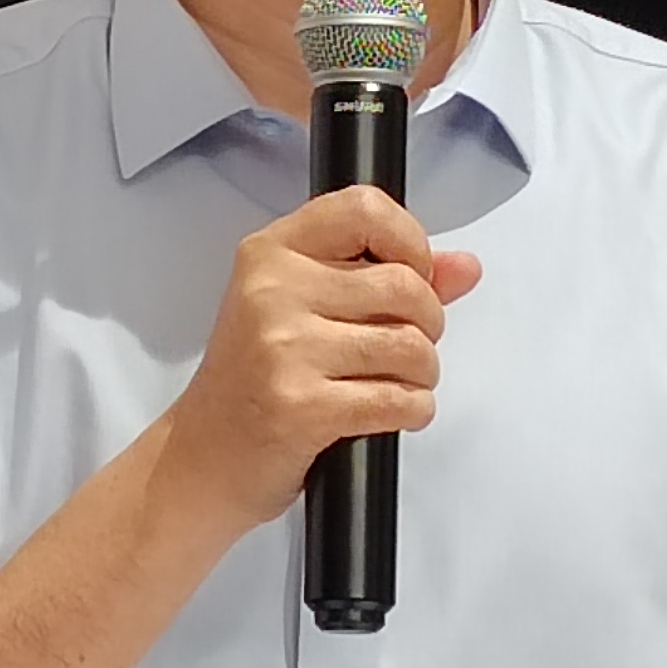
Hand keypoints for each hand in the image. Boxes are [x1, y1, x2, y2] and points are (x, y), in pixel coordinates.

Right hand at [149, 185, 483, 542]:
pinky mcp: (301, 406)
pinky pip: (399, 400)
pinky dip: (413, 410)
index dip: (410, 241)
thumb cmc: (254, 382)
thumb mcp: (301, 311)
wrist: (201, 459)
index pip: (364, 208)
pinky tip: (392, 412)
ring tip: (395, 383)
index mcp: (271, 252)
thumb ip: (383, 279)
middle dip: (428, 324)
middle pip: (404, 285)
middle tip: (405, 347)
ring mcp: (284, 348)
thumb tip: (464, 266)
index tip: (413, 275)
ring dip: (422, 374)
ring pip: (410, 346)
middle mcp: (273, 290)